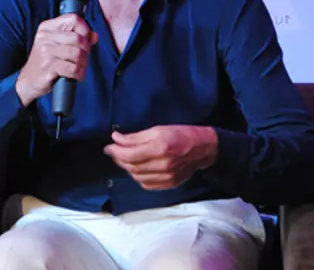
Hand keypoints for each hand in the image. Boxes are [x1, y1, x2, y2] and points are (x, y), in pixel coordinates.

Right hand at [15, 14, 97, 105]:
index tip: (85, 40)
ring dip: (83, 63)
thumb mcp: (57, 45)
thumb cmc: (45, 62)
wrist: (28, 81)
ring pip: (77, 53)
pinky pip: (73, 68)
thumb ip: (76, 38)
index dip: (85, 29)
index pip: (73, 19)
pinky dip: (79, 73)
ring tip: (79, 67)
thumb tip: (94, 36)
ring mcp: (46, 52)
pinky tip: (76, 75)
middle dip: (86, 50)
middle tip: (83, 58)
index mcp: (47, 28)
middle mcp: (45, 37)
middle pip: (78, 38)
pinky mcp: (48, 67)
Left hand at [103, 125, 217, 190]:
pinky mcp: (169, 184)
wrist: (204, 149)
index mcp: (160, 147)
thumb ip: (136, 136)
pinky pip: (146, 184)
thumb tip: (116, 138)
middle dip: (119, 159)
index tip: (108, 146)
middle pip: (132, 166)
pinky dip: (137, 177)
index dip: (115, 151)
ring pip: (137, 177)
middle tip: (113, 151)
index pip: (130, 154)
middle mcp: (163, 164)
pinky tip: (136, 168)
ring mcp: (166, 177)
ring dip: (127, 168)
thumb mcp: (159, 129)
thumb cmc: (182, 134)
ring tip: (123, 158)